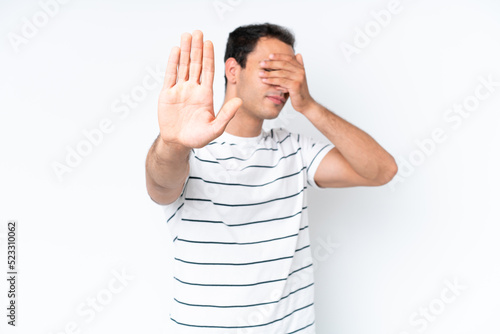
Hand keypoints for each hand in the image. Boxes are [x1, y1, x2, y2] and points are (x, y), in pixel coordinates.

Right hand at [158, 30, 241, 148]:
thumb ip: (227, 115)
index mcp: (205, 95)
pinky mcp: (167, 94)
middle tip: (198, 32)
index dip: (209, 56)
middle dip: (197, 48)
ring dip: (186, 51)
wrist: (178, 143)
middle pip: (196, 64)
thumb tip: (240, 101)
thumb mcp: (215, 128)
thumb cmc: (197, 137)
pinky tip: (176, 50)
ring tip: (187, 35)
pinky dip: (173, 62)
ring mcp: (180, 90)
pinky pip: (170, 75)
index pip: (208, 71)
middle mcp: (193, 89)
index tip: (210, 42)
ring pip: (183, 66)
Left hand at [258, 53, 314, 112]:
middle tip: (261, 64)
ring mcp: (298, 78)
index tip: (269, 56)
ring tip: (260, 73)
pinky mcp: (295, 86)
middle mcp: (300, 71)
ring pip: (281, 73)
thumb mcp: (298, 77)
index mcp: (300, 68)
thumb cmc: (298, 91)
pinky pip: (281, 81)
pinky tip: (265, 81)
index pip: (289, 58)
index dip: (279, 56)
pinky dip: (271, 81)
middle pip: (283, 64)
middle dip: (271, 64)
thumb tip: (298, 54)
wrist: (305, 103)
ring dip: (269, 73)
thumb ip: (296, 67)